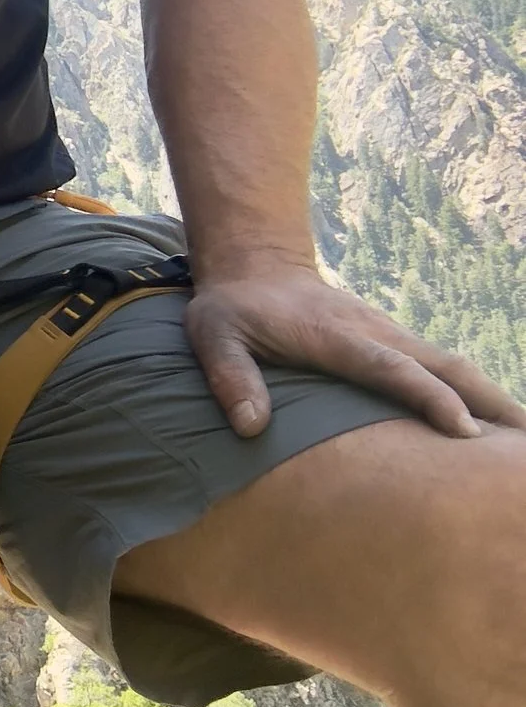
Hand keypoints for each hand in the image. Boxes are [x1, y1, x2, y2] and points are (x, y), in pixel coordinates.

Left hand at [186, 261, 525, 439]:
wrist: (254, 263)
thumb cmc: (232, 308)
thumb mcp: (212, 336)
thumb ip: (229, 377)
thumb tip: (250, 427)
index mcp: (337, 337)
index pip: (393, 369)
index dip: (430, 398)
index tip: (466, 431)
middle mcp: (375, 333)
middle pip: (444, 367)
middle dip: (489, 401)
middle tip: (525, 442)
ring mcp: (388, 334)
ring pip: (452, 365)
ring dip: (492, 397)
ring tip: (524, 437)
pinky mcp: (393, 341)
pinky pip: (441, 367)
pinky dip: (475, 390)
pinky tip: (493, 420)